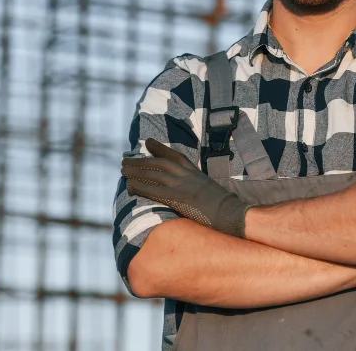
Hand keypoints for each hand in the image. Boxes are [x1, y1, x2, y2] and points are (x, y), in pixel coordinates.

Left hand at [121, 138, 250, 237]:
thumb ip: (194, 184)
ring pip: (153, 173)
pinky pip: (154, 190)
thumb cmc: (223, 206)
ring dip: (136, 171)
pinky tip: (130, 186)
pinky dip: (140, 186)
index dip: (160, 148)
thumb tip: (184, 188)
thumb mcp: (207, 188)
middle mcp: (187, 174)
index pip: (174, 155)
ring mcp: (182, 185)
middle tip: (126, 161)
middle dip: (141, 161)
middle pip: (159, 162)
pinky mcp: (177, 197)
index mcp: (194, 171)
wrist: (232, 213)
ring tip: (123, 171)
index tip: (148, 143)